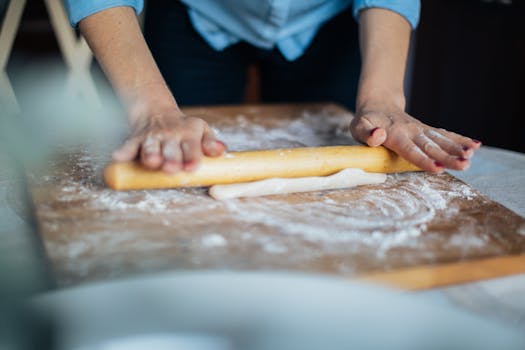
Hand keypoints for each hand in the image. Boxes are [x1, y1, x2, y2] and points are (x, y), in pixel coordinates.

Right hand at [112, 109, 225, 172]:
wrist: (156, 112)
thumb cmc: (185, 130)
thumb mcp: (202, 131)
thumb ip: (211, 143)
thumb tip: (222, 151)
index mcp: (189, 135)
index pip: (192, 147)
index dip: (192, 157)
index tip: (192, 167)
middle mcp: (170, 135)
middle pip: (171, 150)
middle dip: (171, 159)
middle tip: (171, 168)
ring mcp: (152, 137)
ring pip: (150, 147)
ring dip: (150, 155)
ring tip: (151, 162)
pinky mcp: (135, 139)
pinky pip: (128, 145)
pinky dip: (123, 151)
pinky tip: (118, 158)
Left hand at [350, 101, 480, 171]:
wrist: (378, 104)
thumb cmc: (366, 121)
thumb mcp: (358, 126)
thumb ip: (366, 133)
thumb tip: (377, 136)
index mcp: (395, 134)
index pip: (410, 150)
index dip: (424, 160)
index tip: (437, 168)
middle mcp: (412, 132)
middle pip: (431, 146)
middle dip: (448, 157)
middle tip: (464, 165)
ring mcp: (421, 130)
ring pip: (442, 140)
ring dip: (458, 149)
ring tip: (472, 157)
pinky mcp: (427, 130)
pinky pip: (445, 134)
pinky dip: (460, 139)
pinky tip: (476, 145)